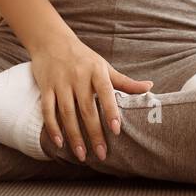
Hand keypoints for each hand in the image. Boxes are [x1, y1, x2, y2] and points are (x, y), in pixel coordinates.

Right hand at [29, 34, 152, 162]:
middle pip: (86, 108)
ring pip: (67, 112)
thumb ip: (125, 81)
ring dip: (74, 135)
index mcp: (96, 71)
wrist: (51, 41)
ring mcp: (60, 82)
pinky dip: (52, 127)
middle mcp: (78, 76)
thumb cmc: (83, 57)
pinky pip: (47, 109)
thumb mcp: (104, 66)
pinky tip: (59, 142)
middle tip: (102, 154)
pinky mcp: (46, 87)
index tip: (116, 131)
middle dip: (94, 133)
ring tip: (82, 154)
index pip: (106, 92)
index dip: (111, 111)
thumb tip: (150, 87)